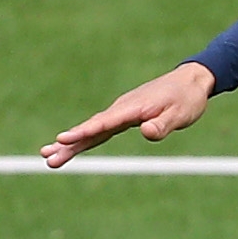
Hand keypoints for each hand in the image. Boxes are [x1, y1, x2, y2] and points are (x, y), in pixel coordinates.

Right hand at [42, 63, 214, 167]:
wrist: (191, 80)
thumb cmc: (187, 99)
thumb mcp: (181, 114)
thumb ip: (163, 125)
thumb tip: (145, 132)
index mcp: (132, 108)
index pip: (103, 123)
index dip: (83, 132)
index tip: (62, 139)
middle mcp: (121, 109)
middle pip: (91, 129)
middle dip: (69, 145)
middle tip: (46, 158)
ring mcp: (121, 112)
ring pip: (93, 129)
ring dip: (72, 143)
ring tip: (50, 157)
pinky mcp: (124, 115)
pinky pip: (101, 129)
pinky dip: (85, 138)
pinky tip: (73, 146)